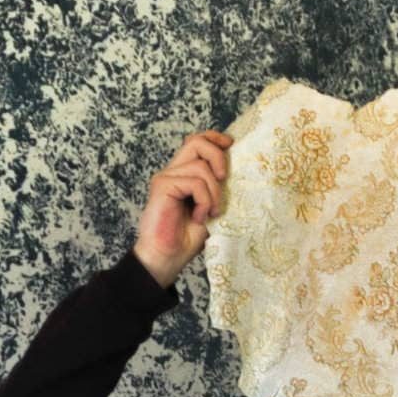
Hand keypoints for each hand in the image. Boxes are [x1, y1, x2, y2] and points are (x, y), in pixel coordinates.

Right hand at [132, 129, 233, 288]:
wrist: (167, 258)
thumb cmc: (187, 239)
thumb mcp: (211, 209)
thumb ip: (217, 188)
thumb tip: (235, 169)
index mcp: (184, 174)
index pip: (197, 142)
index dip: (214, 138)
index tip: (231, 144)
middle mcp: (174, 172)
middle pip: (197, 142)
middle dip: (218, 156)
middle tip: (225, 179)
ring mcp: (166, 177)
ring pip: (200, 166)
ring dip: (214, 191)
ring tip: (211, 213)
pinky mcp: (162, 186)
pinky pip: (194, 182)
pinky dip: (204, 201)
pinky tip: (199, 217)